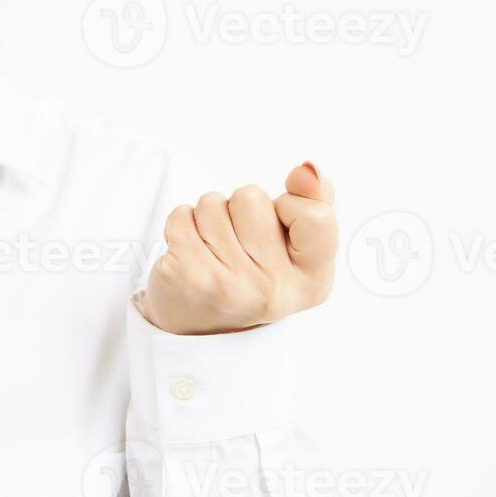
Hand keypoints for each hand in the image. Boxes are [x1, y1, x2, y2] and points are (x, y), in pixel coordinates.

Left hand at [142, 161, 337, 334]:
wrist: (199, 327)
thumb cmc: (254, 274)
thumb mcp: (297, 248)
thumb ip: (314, 201)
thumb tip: (308, 169)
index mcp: (311, 281)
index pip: (315, 214)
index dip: (289, 206)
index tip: (280, 226)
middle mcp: (273, 290)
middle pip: (251, 197)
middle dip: (239, 209)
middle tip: (238, 245)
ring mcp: (229, 286)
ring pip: (212, 203)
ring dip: (208, 217)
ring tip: (213, 250)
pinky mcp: (188, 278)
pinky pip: (181, 215)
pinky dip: (181, 225)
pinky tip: (190, 254)